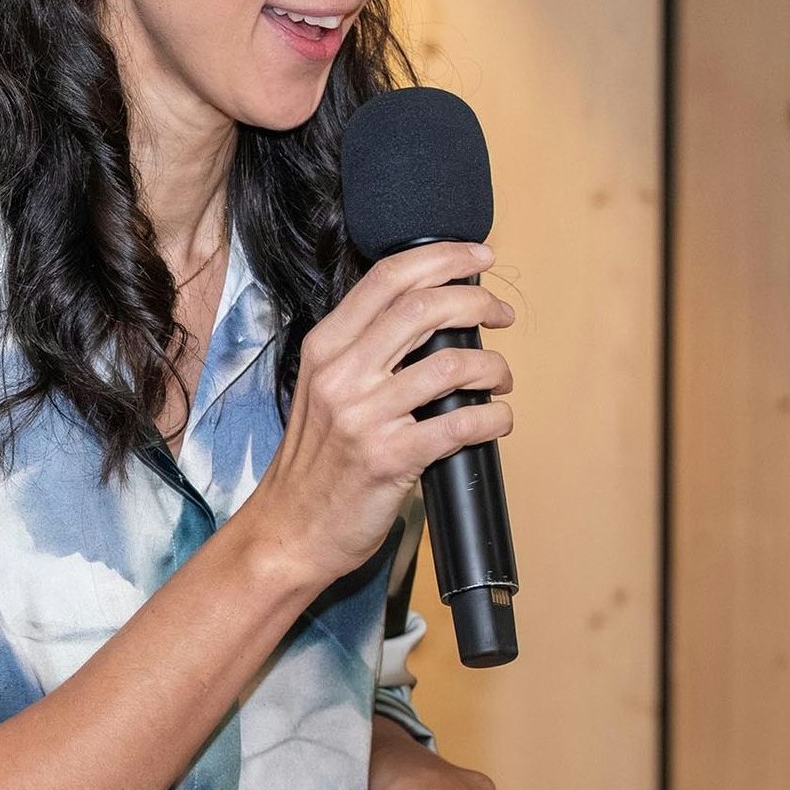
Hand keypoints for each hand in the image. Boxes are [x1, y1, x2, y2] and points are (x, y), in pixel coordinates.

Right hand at [228, 243, 512, 593]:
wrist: (288, 531)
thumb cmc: (313, 464)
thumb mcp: (322, 391)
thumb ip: (364, 352)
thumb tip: (432, 316)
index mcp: (324, 350)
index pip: (388, 278)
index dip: (444, 257)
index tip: (478, 259)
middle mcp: (340, 376)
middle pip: (425, 307)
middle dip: (480, 301)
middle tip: (502, 315)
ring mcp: (364, 417)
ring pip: (453, 364)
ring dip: (494, 367)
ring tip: (499, 380)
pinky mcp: (390, 459)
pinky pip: (463, 423)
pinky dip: (495, 418)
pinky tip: (495, 422)